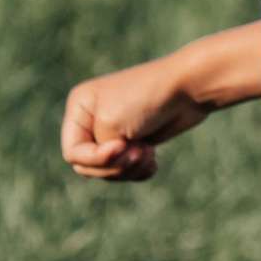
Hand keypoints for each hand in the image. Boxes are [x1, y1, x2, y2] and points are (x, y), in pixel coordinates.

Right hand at [60, 54, 216, 184]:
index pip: (72, 153)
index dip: (95, 158)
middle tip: (139, 151)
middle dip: (114, 166)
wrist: (188, 89)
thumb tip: (106, 165)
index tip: (121, 145)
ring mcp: (114, 131)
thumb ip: (98, 151)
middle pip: (88, 166)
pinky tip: (154, 162)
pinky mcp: (135, 141)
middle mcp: (92, 119)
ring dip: (129, 169)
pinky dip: (139, 171)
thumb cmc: (146, 99)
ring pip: (109, 171)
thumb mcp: (110, 125)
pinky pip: (127, 171)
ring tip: (149, 153)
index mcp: (79, 107)